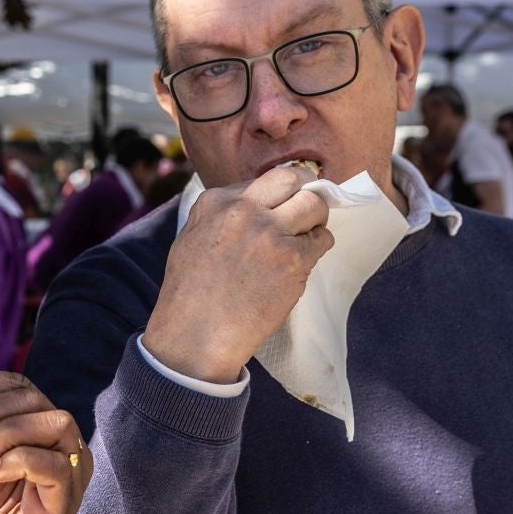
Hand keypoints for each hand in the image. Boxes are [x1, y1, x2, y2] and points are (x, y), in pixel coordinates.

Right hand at [143, 163, 332, 383]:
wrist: (196, 335)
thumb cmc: (190, 294)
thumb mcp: (191, 237)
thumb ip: (222, 215)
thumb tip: (255, 204)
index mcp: (216, 202)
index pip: (263, 179)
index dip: (277, 193)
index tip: (281, 206)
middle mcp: (244, 210)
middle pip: (293, 178)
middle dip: (305, 190)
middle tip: (305, 210)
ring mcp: (270, 233)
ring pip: (315, 205)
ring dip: (316, 219)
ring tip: (306, 236)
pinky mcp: (293, 259)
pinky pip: (322, 241)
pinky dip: (317, 248)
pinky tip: (301, 263)